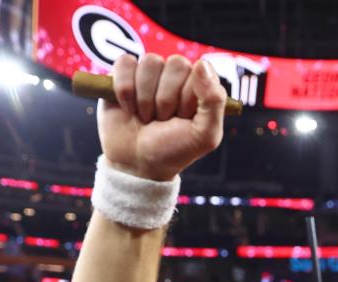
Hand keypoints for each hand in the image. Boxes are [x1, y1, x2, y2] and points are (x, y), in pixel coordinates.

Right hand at [98, 54, 226, 181]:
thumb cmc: (173, 150)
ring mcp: (149, 74)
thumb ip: (214, 101)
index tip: (183, 119)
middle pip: (175, 64)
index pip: (198, 71)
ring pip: (150, 62)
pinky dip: (125, 89)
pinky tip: (128, 108)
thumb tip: (202, 64)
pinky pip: (125, 63)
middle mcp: (176, 76)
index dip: (188, 97)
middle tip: (163, 120)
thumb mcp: (205, 135)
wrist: (137, 164)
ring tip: (146, 116)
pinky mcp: (123, 75)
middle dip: (167, 99)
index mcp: (199, 87)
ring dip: (146, 97)